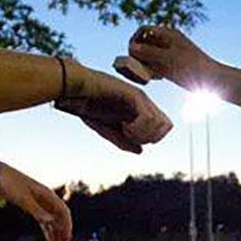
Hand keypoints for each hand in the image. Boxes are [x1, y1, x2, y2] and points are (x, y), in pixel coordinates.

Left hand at [0, 169, 73, 240]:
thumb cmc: (11, 183)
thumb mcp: (23, 199)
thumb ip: (37, 210)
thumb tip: (51, 221)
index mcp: (47, 195)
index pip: (63, 211)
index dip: (67, 225)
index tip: (68, 238)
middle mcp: (46, 199)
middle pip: (59, 218)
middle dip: (63, 232)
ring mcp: (39, 203)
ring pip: (52, 221)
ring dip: (56, 234)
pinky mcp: (31, 206)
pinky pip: (43, 220)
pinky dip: (47, 230)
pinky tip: (49, 239)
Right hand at [54, 65, 172, 152]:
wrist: (74, 89)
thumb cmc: (88, 105)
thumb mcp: (107, 129)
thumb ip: (123, 140)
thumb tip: (141, 151)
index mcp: (139, 109)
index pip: (161, 129)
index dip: (148, 139)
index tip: (128, 136)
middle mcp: (143, 103)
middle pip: (166, 127)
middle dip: (148, 137)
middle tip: (128, 135)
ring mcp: (140, 97)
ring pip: (160, 123)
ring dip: (142, 133)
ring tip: (124, 129)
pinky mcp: (134, 94)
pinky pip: (148, 117)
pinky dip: (137, 128)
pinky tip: (123, 125)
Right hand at [126, 25, 221, 88]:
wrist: (211, 80)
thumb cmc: (193, 65)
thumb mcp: (169, 58)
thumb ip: (150, 52)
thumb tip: (132, 48)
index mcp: (168, 34)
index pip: (144, 30)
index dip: (135, 39)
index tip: (132, 52)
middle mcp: (165, 43)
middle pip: (143, 43)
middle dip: (136, 52)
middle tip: (135, 65)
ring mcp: (166, 56)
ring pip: (146, 56)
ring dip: (141, 63)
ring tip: (143, 72)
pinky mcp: (167, 68)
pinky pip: (152, 67)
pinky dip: (148, 71)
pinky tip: (153, 78)